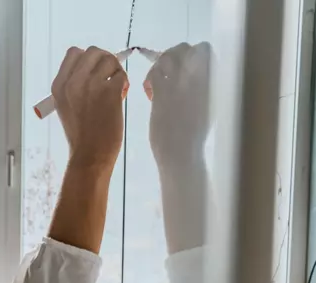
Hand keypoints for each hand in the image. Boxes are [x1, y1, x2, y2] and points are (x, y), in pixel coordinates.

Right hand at [52, 46, 128, 173]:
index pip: (74, 52)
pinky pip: (120, 75)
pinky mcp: (109, 91)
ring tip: (115, 88)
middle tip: (108, 77)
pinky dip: (123, 83)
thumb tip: (93, 70)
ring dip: (115, 71)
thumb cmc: (79, 134)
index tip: (93, 72)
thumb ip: (73, 86)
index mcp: (59, 85)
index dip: (87, 59)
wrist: (90, 154)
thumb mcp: (65, 106)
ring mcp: (91, 85)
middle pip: (93, 52)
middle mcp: (73, 81)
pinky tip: (120, 96)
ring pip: (109, 59)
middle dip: (104, 61)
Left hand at [144, 42, 212, 165]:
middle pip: (186, 48)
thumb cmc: (195, 136)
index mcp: (214, 80)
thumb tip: (194, 75)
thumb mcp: (208, 107)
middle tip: (166, 73)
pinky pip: (155, 73)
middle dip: (173, 56)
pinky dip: (149, 80)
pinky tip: (151, 95)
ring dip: (158, 66)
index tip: (184, 70)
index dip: (191, 56)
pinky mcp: (164, 93)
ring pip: (168, 56)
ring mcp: (182, 83)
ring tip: (157, 84)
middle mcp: (200, 77)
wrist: (182, 152)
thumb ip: (203, 88)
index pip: (205, 51)